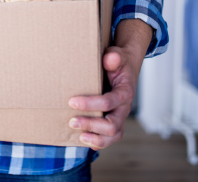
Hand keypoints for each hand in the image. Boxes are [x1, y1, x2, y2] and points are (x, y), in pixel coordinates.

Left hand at [67, 19, 152, 149]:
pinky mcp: (114, 123)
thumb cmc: (118, 63)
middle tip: (72, 121)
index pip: (109, 102)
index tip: (72, 101)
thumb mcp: (118, 55)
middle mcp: (124, 108)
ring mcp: (119, 118)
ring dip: (95, 138)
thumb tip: (110, 58)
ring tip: (78, 136)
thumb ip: (115, 57)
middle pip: (112, 125)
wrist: (125, 70)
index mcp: (125, 92)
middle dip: (91, 124)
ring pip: (113, 136)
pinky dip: (97, 142)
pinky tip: (83, 139)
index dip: (90, 104)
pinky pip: (109, 139)